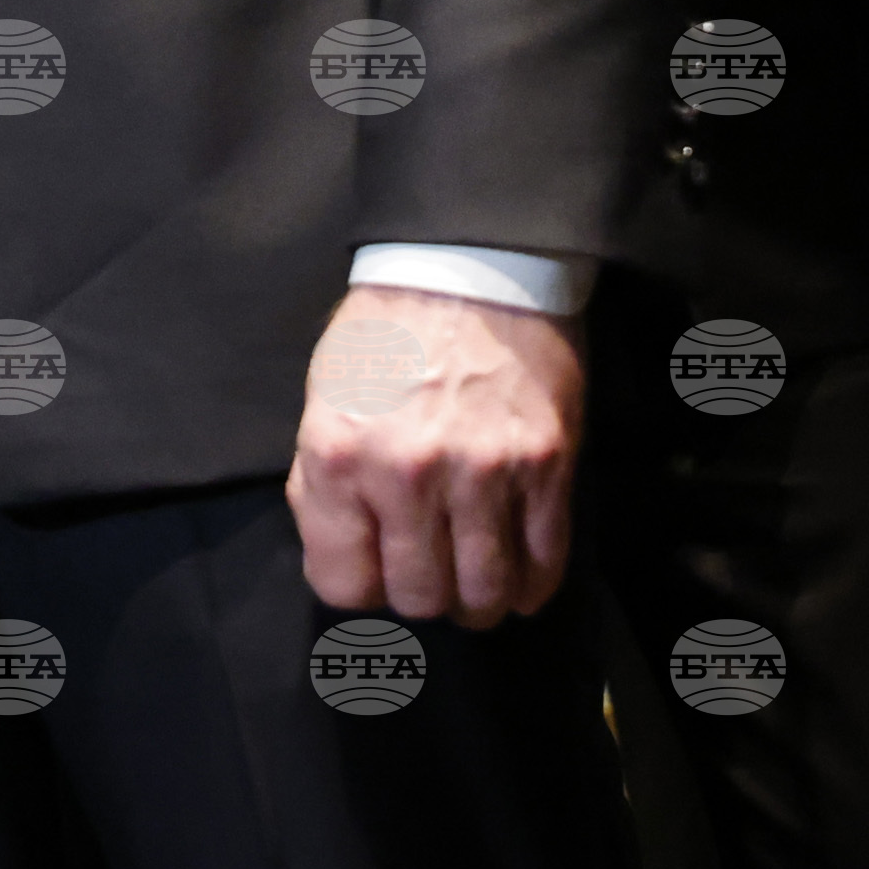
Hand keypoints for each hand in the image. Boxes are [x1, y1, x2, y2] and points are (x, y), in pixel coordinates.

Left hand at [286, 283, 583, 627]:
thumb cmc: (386, 332)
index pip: (343, 585)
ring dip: (475, 601)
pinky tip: (516, 576)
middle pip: (417, 598)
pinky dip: (529, 584)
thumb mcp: (324, 398)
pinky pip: (543, 563)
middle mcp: (407, 472)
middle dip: (419, 595)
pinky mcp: (545, 467)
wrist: (468, 267)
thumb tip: (339, 556)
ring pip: (482, 595)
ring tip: (472, 580)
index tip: (373, 569)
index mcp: (339, 455)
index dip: (359, 585)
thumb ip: (323, 482)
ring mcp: (482, 473)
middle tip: (427, 568)